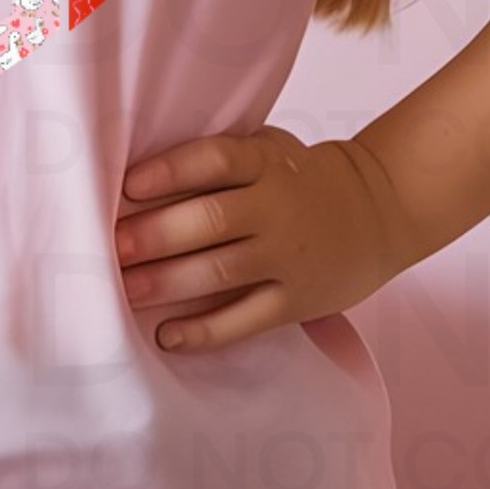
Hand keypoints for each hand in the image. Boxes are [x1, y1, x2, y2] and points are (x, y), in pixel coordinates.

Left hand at [115, 125, 420, 353]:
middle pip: (210, 220)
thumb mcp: (270, 152)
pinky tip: (166, 336)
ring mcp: (288, 257)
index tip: (128, 186)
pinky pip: (244, 321)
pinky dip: (204, 331)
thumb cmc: (300, 178)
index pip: (215, 160)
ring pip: (220, 272)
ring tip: (124, 290)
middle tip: (111, 249)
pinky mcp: (296, 301)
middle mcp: (278, 208)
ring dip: (166, 283)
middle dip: (154, 236)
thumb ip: (219, 160)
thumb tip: (136, 179)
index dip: (170, 172)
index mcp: (266, 163)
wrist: (378, 211)